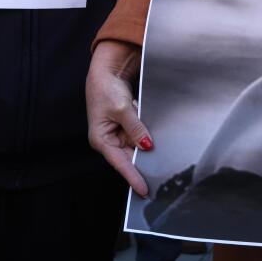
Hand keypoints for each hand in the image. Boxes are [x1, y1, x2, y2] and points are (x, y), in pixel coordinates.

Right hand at [86, 40, 151, 196]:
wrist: (107, 70)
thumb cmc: (106, 89)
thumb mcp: (122, 109)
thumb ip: (135, 128)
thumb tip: (146, 145)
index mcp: (101, 139)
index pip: (119, 163)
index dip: (132, 177)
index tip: (144, 190)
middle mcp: (109, 139)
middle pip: (129, 157)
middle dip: (143, 162)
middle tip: (160, 173)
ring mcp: (117, 133)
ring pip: (136, 147)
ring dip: (145, 143)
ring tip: (154, 143)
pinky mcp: (125, 126)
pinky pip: (138, 135)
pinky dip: (145, 132)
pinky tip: (148, 125)